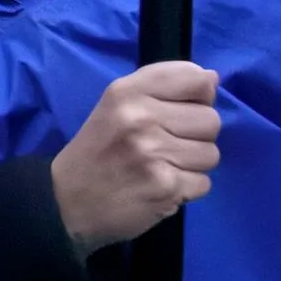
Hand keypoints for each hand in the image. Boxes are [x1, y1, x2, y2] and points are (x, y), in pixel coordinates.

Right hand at [50, 62, 220, 250]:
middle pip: (210, 120)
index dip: (199, 97)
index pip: (196, 78)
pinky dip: (187, 189)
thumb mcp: (117, 105)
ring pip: (210, 154)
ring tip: (163, 167)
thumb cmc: (98, 149)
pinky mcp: (165, 187)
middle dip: (196, 136)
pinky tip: (161, 187)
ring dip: (192, 165)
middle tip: (167, 146)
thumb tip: (213, 79)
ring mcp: (153, 153)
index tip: (181, 111)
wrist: (66, 202)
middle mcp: (140, 117)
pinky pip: (203, 183)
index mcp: (128, 91)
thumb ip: (163, 87)